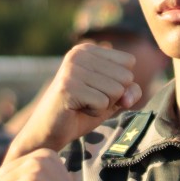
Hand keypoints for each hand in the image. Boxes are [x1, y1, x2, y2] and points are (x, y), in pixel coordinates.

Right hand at [8, 43, 140, 159]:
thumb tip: (128, 96)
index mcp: (88, 50)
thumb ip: (129, 91)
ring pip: (116, 90)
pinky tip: (78, 110)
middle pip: (125, 76)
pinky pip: (103, 103)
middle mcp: (79, 54)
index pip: (129, 62)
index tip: (98, 90)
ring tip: (83, 104)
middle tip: (89, 100)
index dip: (121, 83)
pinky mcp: (69, 87)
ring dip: (104, 105)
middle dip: (113, 96)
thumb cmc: (81, 112)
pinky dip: (95, 112)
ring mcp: (72, 69)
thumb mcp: (111, 98)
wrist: (49, 131)